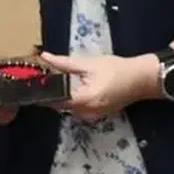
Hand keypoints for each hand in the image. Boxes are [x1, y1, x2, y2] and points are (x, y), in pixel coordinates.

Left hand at [40, 53, 154, 122]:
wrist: (142, 79)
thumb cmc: (117, 69)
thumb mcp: (89, 64)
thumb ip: (65, 63)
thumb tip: (45, 57)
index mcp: (84, 100)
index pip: (55, 100)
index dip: (42, 91)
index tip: (32, 82)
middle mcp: (87, 113)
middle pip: (60, 106)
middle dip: (51, 93)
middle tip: (42, 77)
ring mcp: (93, 116)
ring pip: (69, 108)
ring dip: (62, 96)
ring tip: (55, 80)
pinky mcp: (98, 114)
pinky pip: (79, 109)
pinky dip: (73, 99)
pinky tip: (71, 87)